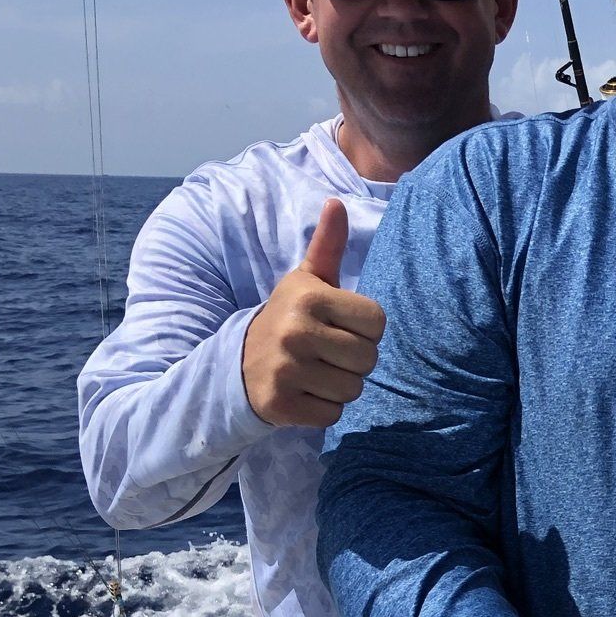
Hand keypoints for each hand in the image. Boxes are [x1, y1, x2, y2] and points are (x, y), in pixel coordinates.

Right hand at [241, 199, 385, 427]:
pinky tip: (303, 392)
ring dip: (340, 386)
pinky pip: (333, 414)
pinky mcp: (282, 404)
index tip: (338, 327)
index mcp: (309, 297)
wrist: (237, 364)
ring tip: (314, 372)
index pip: (378, 322)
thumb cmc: (287, 318)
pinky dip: (323, 408)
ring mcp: (287, 370)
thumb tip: (336, 202)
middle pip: (369, 359)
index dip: (364, 329)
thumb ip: (326, 246)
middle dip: (353, 360)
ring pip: (354, 389)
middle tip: (325, 353)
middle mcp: (296, 331)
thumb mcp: (305, 281)